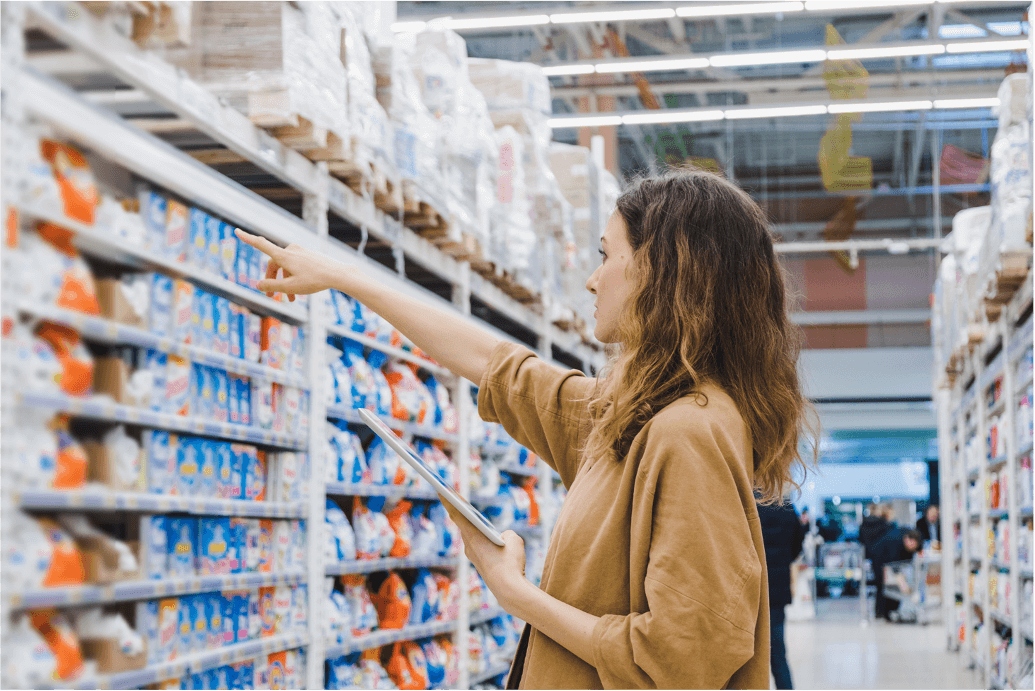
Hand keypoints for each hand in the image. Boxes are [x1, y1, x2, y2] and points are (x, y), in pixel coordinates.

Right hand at [235, 229, 354, 300]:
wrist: (338, 274)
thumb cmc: (314, 280)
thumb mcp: (291, 287)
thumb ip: (272, 286)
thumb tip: (258, 285)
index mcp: (284, 255)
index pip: (261, 245)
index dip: (248, 239)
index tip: (236, 231)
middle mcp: (291, 250)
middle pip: (274, 264)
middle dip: (272, 280)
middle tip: (271, 297)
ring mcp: (301, 252)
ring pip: (286, 267)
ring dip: (285, 282)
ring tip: (291, 300)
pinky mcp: (309, 256)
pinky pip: (297, 267)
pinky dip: (295, 278)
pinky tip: (301, 291)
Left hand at [439, 498, 530, 612]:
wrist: (509, 590)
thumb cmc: (511, 563)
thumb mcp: (514, 540)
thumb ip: (507, 534)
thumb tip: (503, 539)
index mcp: (473, 535)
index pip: (457, 513)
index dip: (447, 499)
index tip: (439, 488)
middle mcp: (468, 545)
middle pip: (461, 522)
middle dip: (457, 508)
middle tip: (450, 493)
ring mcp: (473, 555)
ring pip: (469, 534)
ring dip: (468, 523)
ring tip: (465, 510)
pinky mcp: (479, 563)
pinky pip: (476, 544)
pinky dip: (477, 536)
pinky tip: (481, 533)